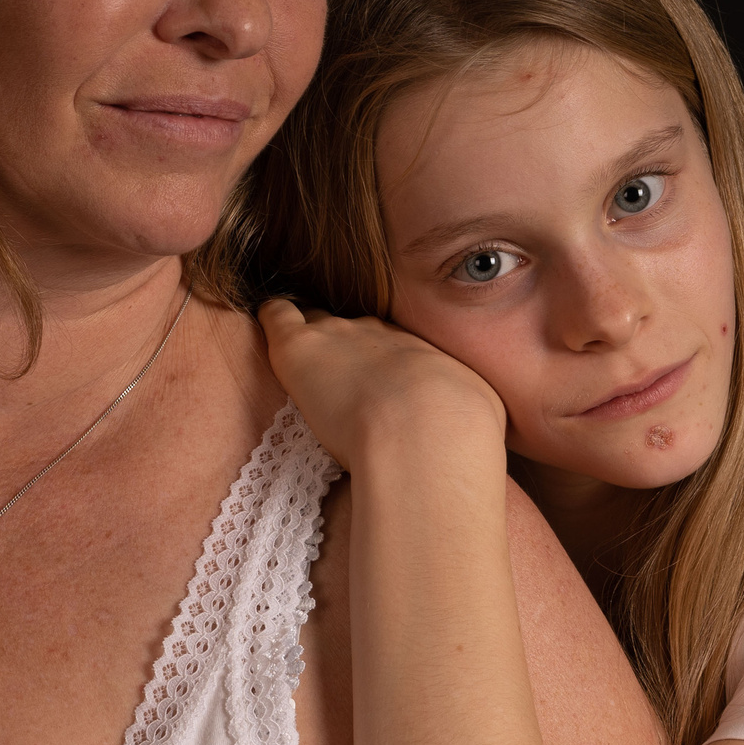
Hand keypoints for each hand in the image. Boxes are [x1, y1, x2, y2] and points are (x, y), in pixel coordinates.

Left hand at [257, 298, 506, 471]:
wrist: (425, 429)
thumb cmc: (459, 430)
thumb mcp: (477, 411)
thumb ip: (467, 408)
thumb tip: (474, 419)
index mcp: (417, 350)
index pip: (391, 345)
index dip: (380, 361)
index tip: (377, 382)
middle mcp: (378, 334)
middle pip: (353, 329)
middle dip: (347, 347)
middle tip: (339, 376)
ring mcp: (336, 336)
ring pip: (316, 321)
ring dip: (310, 336)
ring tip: (302, 354)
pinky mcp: (297, 346)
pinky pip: (277, 314)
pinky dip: (272, 316)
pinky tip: (266, 319)